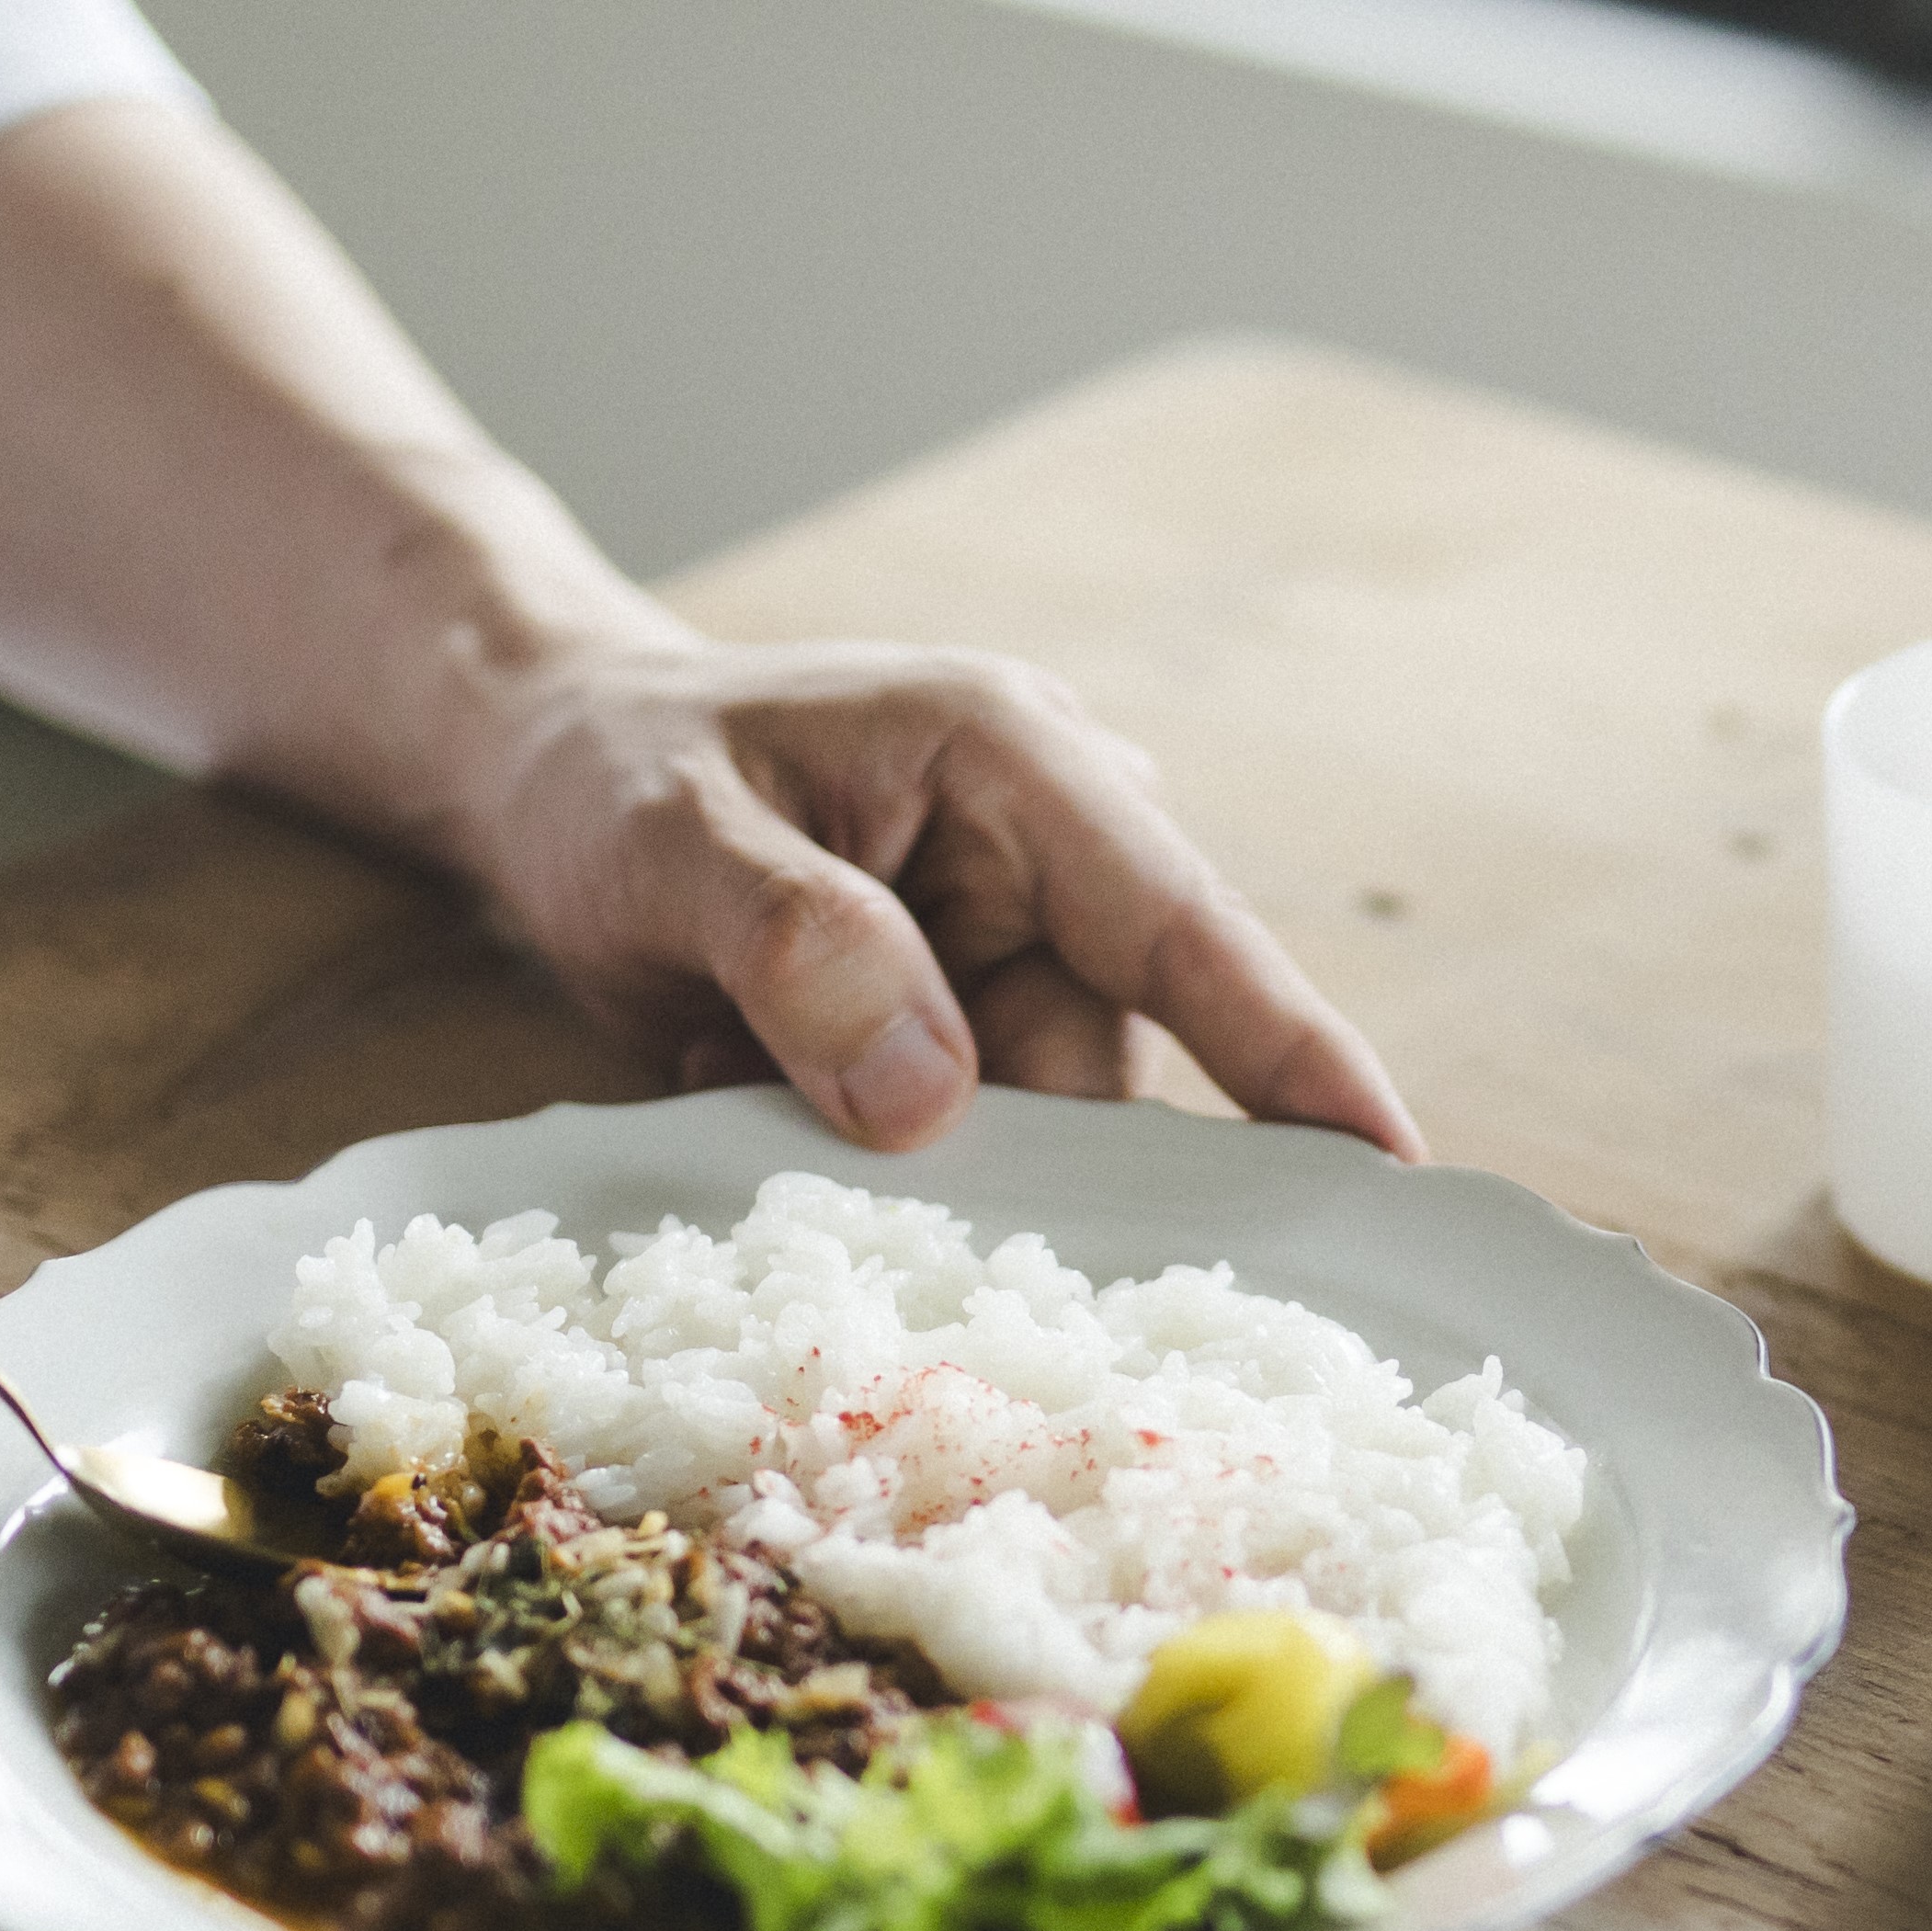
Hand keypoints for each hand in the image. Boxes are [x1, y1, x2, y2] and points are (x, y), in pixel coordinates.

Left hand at [433, 634, 1419, 1158]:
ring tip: (750, 1071)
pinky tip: (761, 1083)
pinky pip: (968, 1129)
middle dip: (996, 1140)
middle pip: (1095, 1058)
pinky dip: (878, 1145)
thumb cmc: (609, 773)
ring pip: (1030, 1116)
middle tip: (842, 1142)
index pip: (1186, 926)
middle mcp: (1049, 851)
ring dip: (909, 1145)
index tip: (1389, 1167)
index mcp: (1016, 763)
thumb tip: (933, 1102)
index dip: (1291, 1052)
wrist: (542, 768)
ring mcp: (1013, 938)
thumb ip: (800, 950)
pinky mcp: (968, 1013)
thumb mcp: (670, 843)